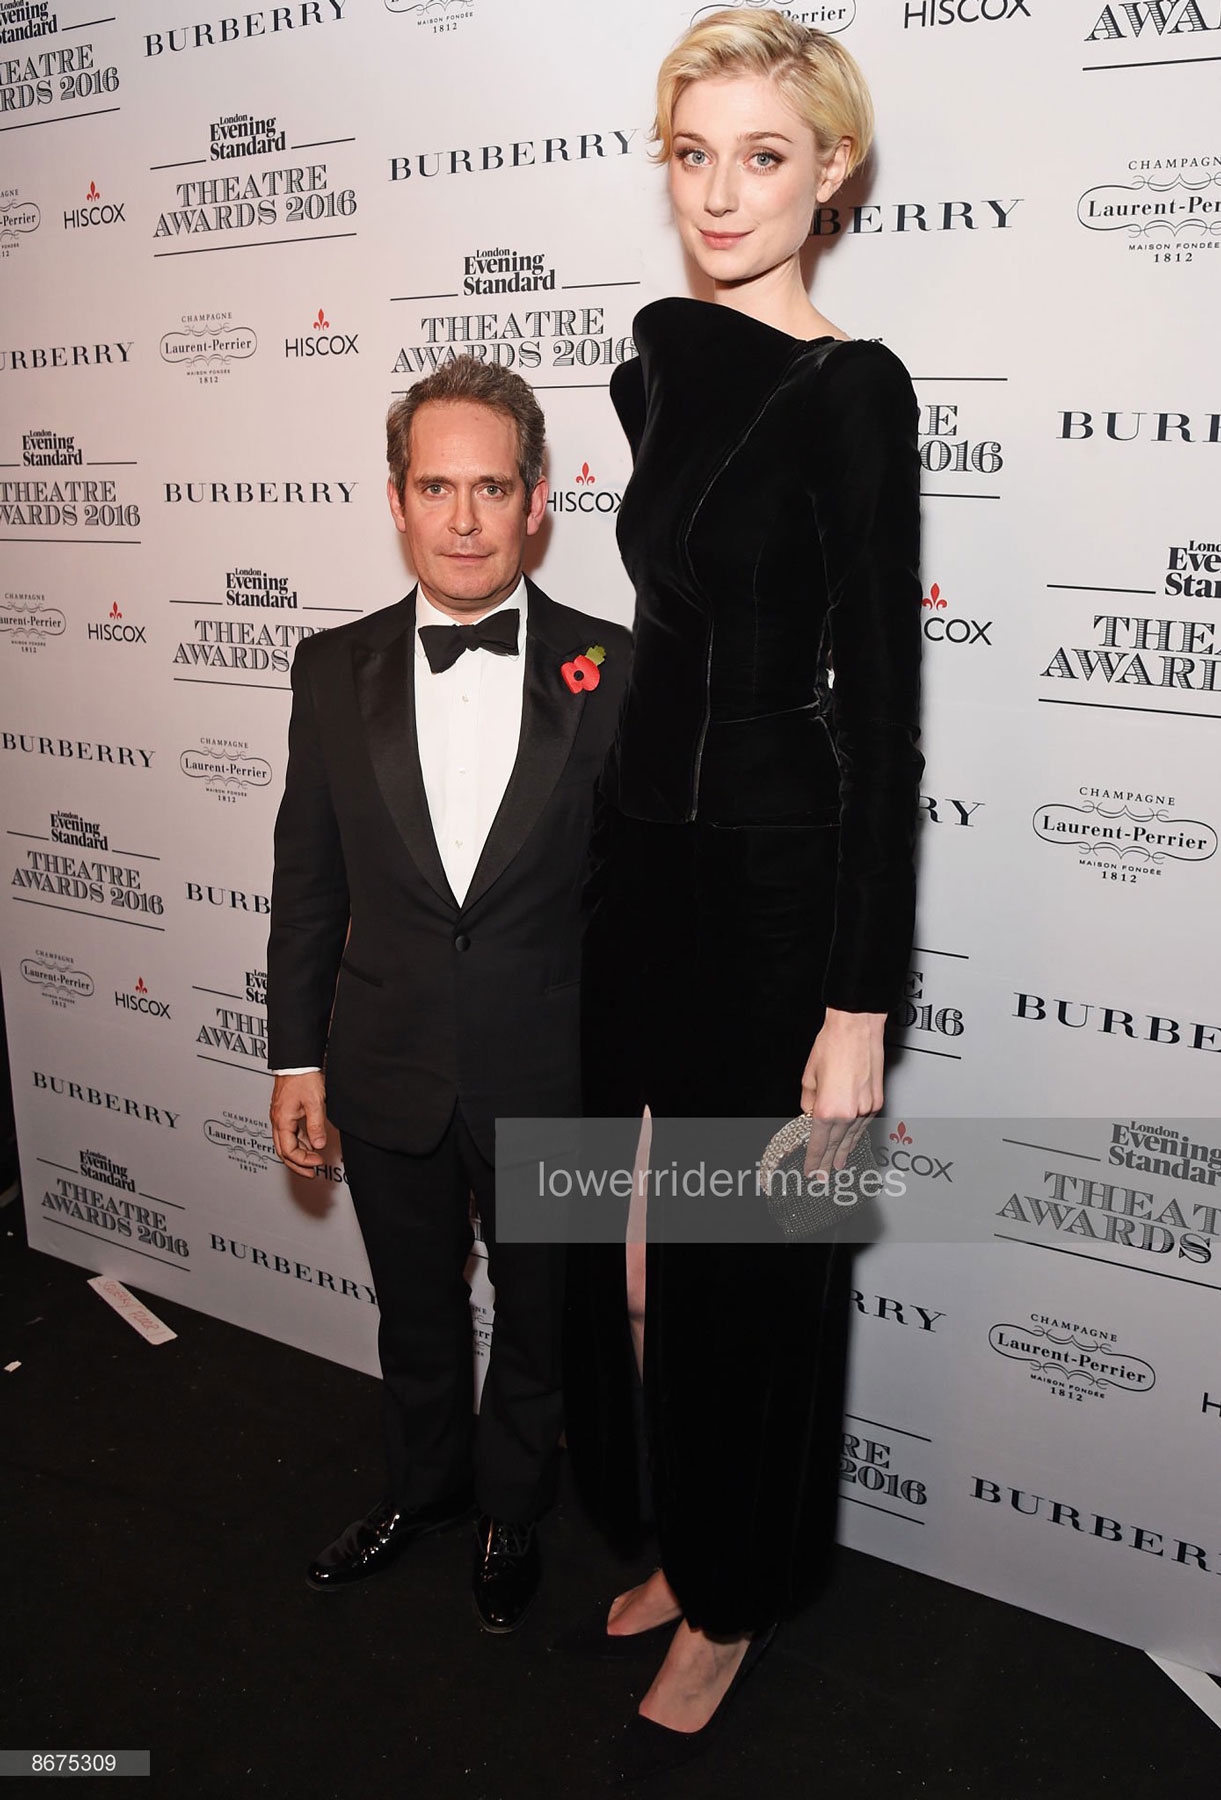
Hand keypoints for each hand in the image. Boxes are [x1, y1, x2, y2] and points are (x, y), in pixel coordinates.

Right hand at [270, 1071, 330, 1176]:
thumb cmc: (303, 1078)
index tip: (319, 1162)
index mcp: (282, 1121)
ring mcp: (279, 1117)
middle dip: (297, 1165)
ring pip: (285, 1143)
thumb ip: (316, 1126)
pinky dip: (298, 1143)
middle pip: (283, 1151)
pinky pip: (288, 1133)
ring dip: (298, 1155)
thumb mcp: (314, 1103)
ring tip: (313, 1161)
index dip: (304, 1160)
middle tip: (312, 1173)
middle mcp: (277, 1121)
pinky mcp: (284, 1112)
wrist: (296, 1061)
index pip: (289, 1151)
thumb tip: (318, 1146)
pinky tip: (310, 1144)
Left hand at [799, 1008, 885, 1177]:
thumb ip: (808, 1101)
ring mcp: (865, 1109)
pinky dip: (857, 1135)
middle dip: (828, 1163)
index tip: (810, 1173)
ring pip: (852, 1137)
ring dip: (844, 1152)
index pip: (818, 1144)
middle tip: (823, 1177)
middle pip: (836, 1145)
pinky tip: (852, 1141)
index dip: (813, 1161)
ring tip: (839, 1165)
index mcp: (826, 1110)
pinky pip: (864, 1124)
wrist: (857, 1029)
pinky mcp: (876, 1101)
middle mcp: (848, 1113)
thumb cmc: (832, 1046)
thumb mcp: (809, 1076)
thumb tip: (809, 1113)